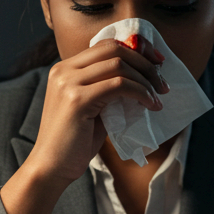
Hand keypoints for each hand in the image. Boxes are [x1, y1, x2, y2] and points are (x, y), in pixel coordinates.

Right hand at [2, 39, 167, 213]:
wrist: (51, 167)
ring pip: (118, 65)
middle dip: (144, 62)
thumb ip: (106, 89)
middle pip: (113, 49)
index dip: (134, 51)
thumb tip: (141, 78)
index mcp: (64, 69)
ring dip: (145, 79)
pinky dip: (140, 92)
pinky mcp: (77, 99)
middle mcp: (64, 70)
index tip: (155, 63)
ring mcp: (68, 83)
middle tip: (162, 82)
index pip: (105, 46)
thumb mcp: (91, 107)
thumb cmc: (74, 142)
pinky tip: (150, 105)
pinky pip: (119, 85)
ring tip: (158, 96)